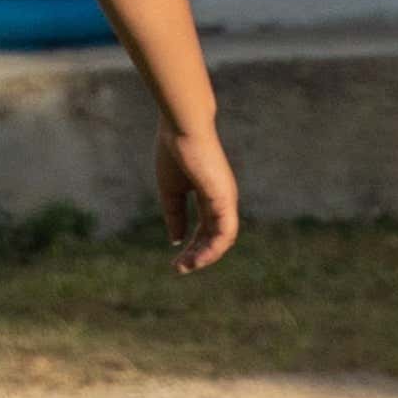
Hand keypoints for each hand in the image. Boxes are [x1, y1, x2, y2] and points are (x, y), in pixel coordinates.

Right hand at [156, 126, 240, 272]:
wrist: (182, 128)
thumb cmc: (174, 151)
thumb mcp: (171, 190)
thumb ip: (175, 215)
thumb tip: (176, 240)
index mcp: (210, 195)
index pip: (205, 229)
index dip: (192, 246)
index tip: (175, 260)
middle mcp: (222, 200)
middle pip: (214, 237)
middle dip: (197, 256)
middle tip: (179, 269)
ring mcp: (226, 200)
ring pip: (223, 239)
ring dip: (205, 257)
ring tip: (186, 267)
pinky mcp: (225, 199)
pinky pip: (225, 233)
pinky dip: (213, 249)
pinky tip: (198, 258)